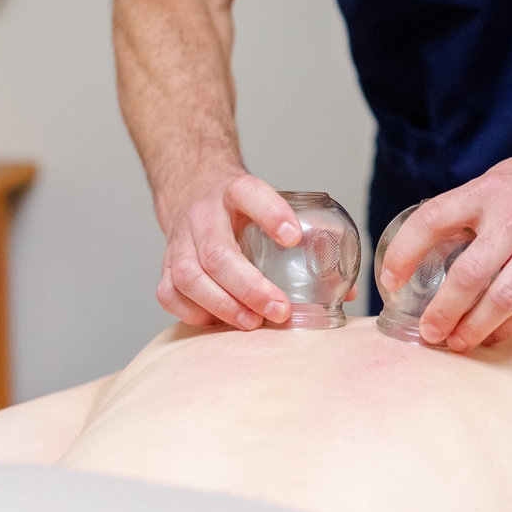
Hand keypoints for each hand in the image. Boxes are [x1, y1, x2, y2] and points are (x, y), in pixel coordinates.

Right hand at [156, 171, 357, 328]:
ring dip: (223, 305)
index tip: (293, 237)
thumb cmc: (240, 209)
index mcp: (234, 191)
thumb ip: (305, 241)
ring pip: (189, 275)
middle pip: (217, 251)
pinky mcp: (166, 263)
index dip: (271, 214)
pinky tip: (218, 322)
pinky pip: (169, 292)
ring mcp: (180, 239)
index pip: (249, 193)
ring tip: (252, 322)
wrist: (192, 189)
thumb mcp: (271, 206)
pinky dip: (193, 312)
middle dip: (250, 286)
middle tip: (280, 309)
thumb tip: (344, 293)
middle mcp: (203, 214)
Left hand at [378, 128, 511, 351]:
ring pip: (501, 300)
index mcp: (488, 191)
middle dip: (442, 312)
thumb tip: (435, 243)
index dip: (404, 253)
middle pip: (466, 276)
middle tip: (428, 332)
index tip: (389, 280)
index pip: (431, 220)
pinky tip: (494, 337)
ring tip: (457, 344)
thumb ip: (472, 208)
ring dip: (474, 329)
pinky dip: (510, 327)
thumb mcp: (503, 177)